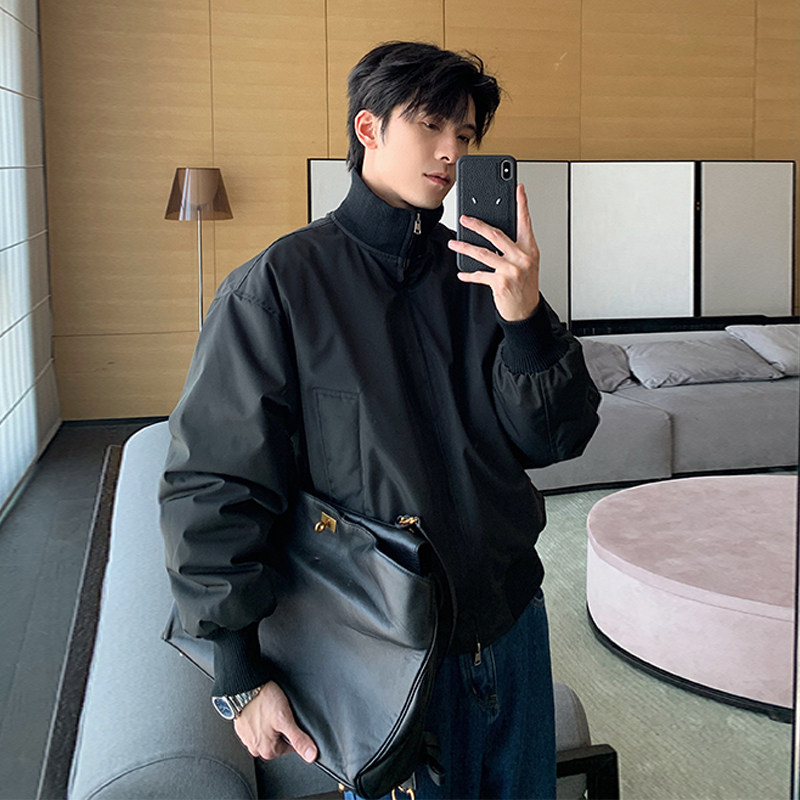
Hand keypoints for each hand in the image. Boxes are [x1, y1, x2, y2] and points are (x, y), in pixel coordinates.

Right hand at [233, 682, 317, 762]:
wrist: (245, 687)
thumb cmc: (263, 701)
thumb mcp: (286, 719)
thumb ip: (299, 739)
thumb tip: (311, 755)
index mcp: (268, 751)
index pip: (291, 747)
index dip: (295, 731)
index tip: (291, 719)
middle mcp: (256, 749)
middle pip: (279, 741)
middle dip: (282, 728)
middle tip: (280, 712)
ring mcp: (247, 738)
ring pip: (267, 733)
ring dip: (271, 723)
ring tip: (270, 709)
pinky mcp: (242, 728)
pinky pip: (256, 726)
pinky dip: (260, 719)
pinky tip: (263, 709)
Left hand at [448, 183, 540, 321]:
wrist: (526, 310)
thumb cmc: (526, 285)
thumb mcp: (528, 263)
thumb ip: (516, 247)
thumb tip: (495, 234)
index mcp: (530, 249)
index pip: (525, 222)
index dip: (522, 204)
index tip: (518, 189)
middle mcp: (522, 258)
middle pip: (496, 235)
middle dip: (477, 225)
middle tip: (465, 219)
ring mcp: (511, 270)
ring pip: (483, 253)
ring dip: (465, 247)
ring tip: (454, 243)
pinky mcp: (500, 283)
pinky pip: (480, 275)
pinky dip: (469, 274)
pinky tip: (462, 273)